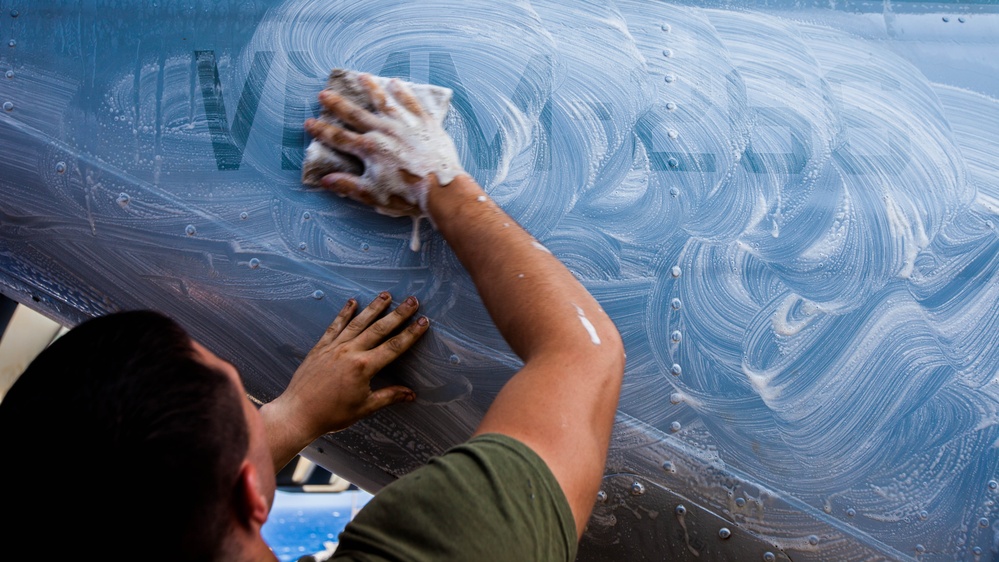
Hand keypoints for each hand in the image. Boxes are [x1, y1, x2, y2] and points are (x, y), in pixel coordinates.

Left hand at [262, 293, 428, 468]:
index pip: (393, 347)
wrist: (297, 413)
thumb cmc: (331, 414)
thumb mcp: (364, 408)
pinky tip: (352, 302)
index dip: (410, 334)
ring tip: (387, 295)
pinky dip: (344, 313)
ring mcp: (334, 347)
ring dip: (374, 308)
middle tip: (412, 301)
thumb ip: (388, 396)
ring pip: (358, 322)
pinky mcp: (320, 347)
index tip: (423, 322)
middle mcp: (350, 352)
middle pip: (379, 329)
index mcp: (363, 367)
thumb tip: (410, 394)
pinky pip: (335, 326)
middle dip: (398, 314)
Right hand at [304, 73, 464, 217]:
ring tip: (361, 77)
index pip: (339, 137)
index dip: (322, 131)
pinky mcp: (425, 123)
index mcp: (369, 148)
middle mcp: (384, 131)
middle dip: (338, 104)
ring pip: (384, 101)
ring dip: (370, 89)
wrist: (441, 188)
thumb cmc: (407, 194)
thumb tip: (326, 180)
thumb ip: (348, 185)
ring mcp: (405, 124)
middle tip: (324, 93)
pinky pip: (411, 103)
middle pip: (356, 114)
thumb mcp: (373, 194)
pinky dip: (403, 92)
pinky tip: (396, 83)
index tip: (309, 123)